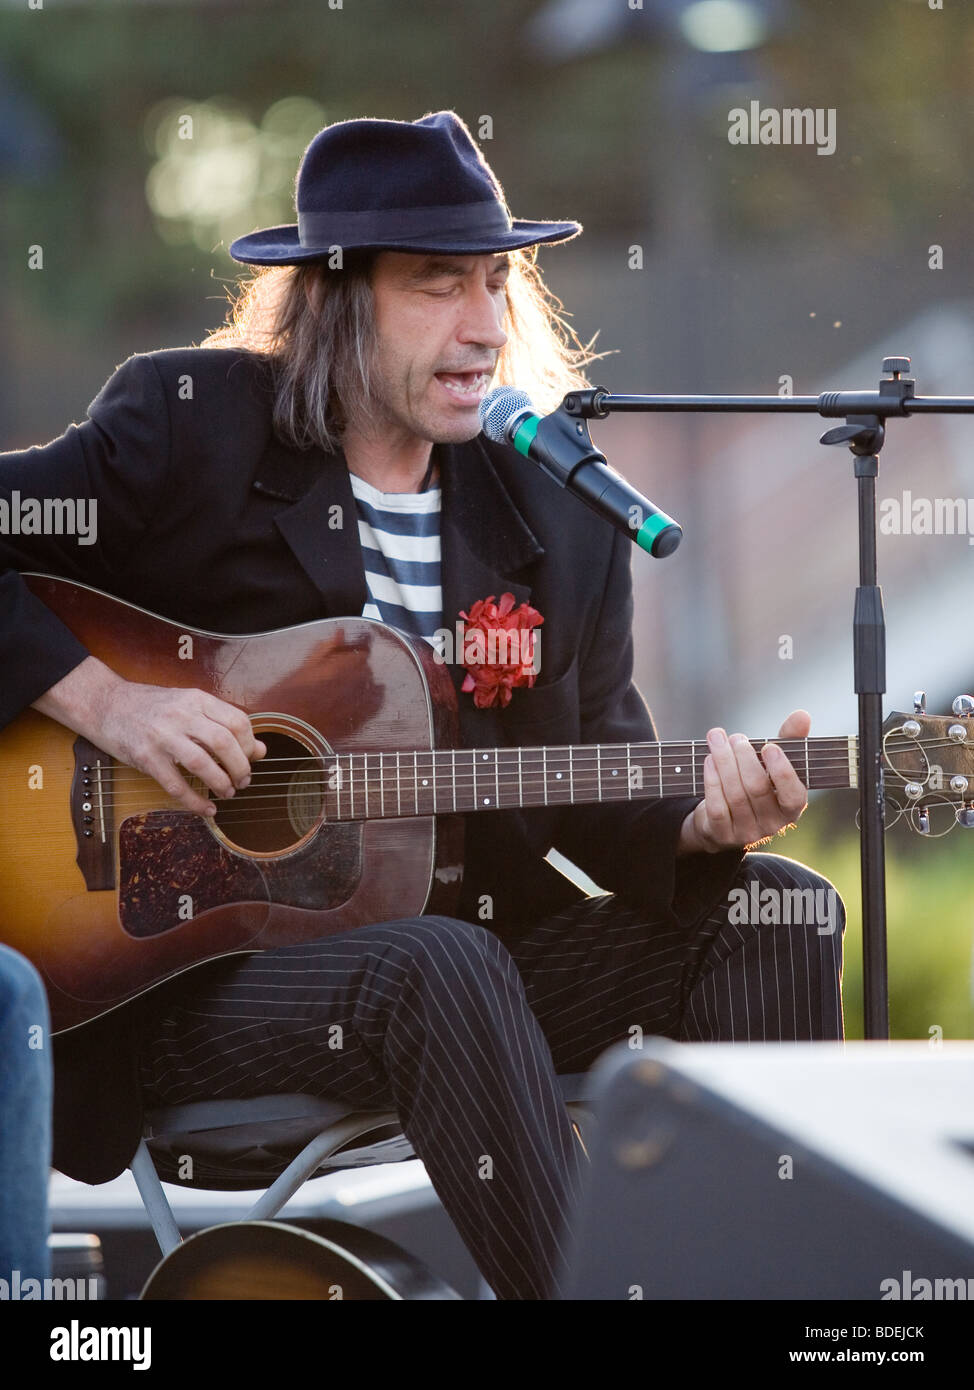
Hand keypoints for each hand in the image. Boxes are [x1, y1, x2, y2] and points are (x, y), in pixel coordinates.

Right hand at [34, 655, 265, 815]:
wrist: (107, 703)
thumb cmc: (153, 706)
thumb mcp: (190, 705)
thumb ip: (223, 724)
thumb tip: (260, 750)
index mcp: (197, 700)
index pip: (237, 722)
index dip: (250, 745)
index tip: (251, 758)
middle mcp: (182, 715)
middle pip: (224, 744)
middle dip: (240, 768)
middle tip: (243, 781)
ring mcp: (162, 736)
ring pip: (202, 764)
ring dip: (221, 784)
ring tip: (228, 792)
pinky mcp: (145, 757)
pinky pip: (175, 785)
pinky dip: (195, 801)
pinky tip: (206, 809)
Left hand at [677, 709, 809, 854]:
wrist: (723, 818)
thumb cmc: (756, 781)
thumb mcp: (773, 762)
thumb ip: (789, 739)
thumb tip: (802, 714)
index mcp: (792, 808)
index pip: (793, 795)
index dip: (782, 771)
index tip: (769, 746)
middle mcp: (772, 824)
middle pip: (757, 789)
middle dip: (744, 758)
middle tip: (736, 737)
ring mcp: (747, 832)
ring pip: (735, 795)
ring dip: (724, 763)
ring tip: (717, 739)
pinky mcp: (722, 834)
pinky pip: (717, 807)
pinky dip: (712, 780)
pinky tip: (709, 760)